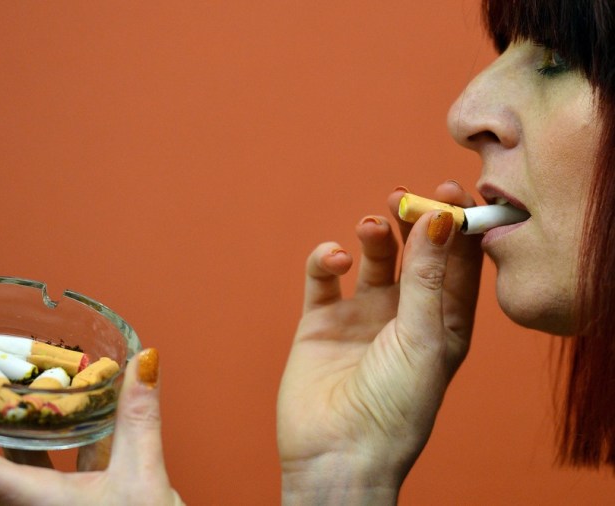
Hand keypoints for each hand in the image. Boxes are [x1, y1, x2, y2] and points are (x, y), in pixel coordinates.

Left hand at [0, 348, 183, 505]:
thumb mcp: (141, 480)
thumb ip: (139, 419)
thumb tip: (143, 364)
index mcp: (26, 501)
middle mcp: (23, 500)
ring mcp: (43, 500)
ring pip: (13, 450)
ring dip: (8, 412)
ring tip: (9, 370)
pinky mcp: (66, 498)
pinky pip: (49, 456)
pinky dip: (56, 426)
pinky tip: (78, 401)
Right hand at [278, 182, 482, 504]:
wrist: (338, 453)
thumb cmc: (395, 407)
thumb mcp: (424, 338)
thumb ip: (430, 277)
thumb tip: (444, 219)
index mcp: (445, 322)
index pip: (459, 262)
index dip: (459, 224)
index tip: (452, 189)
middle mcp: (406, 315)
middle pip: (415, 253)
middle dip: (412, 221)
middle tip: (405, 197)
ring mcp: (362, 317)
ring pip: (373, 259)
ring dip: (373, 235)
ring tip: (371, 226)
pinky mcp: (321, 321)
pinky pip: (324, 277)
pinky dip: (327, 259)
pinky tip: (335, 261)